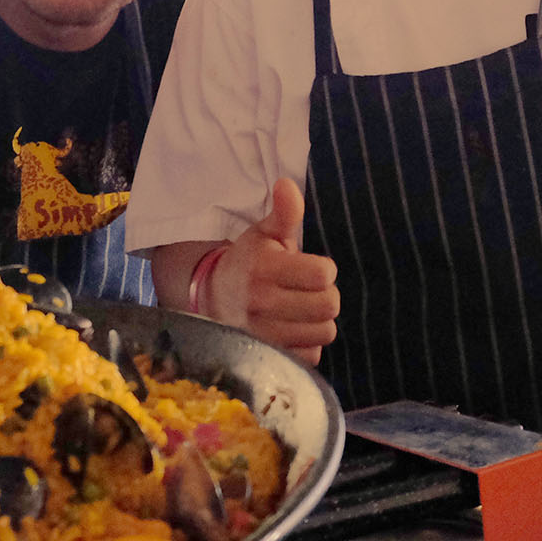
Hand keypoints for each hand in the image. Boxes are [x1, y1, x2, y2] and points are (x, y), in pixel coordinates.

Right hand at [218, 178, 339, 365]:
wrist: (212, 299)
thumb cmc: (248, 262)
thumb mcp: (264, 233)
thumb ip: (283, 212)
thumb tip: (287, 184)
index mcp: (265, 269)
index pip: (323, 274)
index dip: (323, 270)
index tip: (310, 268)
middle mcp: (262, 303)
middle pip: (329, 305)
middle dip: (325, 295)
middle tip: (306, 290)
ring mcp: (263, 334)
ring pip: (324, 332)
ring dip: (318, 321)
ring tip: (299, 310)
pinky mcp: (266, 356)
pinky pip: (312, 355)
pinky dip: (308, 344)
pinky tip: (292, 329)